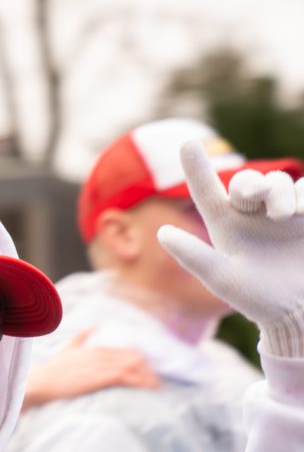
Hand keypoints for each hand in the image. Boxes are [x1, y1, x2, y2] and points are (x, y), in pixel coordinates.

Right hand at [23, 328, 160, 409]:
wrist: (40, 383)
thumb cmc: (52, 370)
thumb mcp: (68, 349)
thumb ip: (82, 336)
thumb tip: (95, 326)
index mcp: (98, 348)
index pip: (130, 352)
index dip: (143, 363)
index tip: (149, 374)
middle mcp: (103, 354)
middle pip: (137, 358)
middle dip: (150, 371)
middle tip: (156, 384)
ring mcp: (102, 365)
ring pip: (136, 366)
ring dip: (149, 378)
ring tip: (156, 390)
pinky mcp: (101, 377)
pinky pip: (129, 377)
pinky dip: (141, 383)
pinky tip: (148, 391)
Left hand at [158, 140, 303, 355]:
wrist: (299, 309)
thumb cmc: (257, 298)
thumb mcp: (223, 279)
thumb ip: (194, 257)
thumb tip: (162, 232)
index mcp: (225, 226)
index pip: (207, 191)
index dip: (196, 167)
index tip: (187, 142)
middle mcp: (250, 214)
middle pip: (247, 181)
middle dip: (251, 183)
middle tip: (256, 197)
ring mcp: (280, 212)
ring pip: (277, 182)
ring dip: (280, 192)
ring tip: (286, 216)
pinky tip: (302, 214)